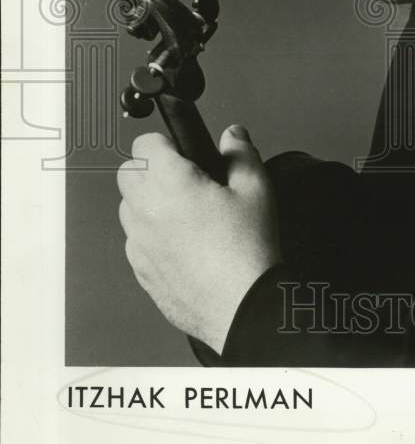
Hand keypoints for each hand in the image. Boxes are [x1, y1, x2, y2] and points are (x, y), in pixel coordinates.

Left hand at [117, 124, 279, 354]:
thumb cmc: (247, 252)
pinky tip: (186, 244)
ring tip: (187, 213)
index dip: (168, 142)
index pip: (144, 143)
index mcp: (168, 183)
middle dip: (152, 169)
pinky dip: (153, 236)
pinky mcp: (141, 271)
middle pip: (128, 173)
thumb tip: (233, 136)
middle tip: (185, 179)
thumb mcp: (256, 189)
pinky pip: (137, 242)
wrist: (242, 307)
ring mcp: (139, 244)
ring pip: (128, 208)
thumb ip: (241, 153)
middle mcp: (144, 211)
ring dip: (149, 202)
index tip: (186, 152)